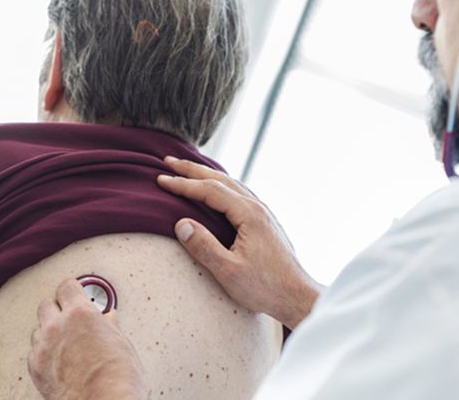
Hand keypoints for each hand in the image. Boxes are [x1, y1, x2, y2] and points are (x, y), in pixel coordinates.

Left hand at [28, 278, 146, 399]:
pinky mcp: (35, 369)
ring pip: (37, 328)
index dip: (73, 289)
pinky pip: (33, 351)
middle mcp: (56, 327)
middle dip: (58, 308)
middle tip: (70, 315)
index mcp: (80, 314)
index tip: (76, 292)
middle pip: (46, 304)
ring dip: (49, 330)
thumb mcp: (122, 344)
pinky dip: (44, 352)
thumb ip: (109, 326)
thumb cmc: (117, 379)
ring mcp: (43, 348)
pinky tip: (58, 358)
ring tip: (65, 340)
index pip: (67, 287)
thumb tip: (108, 320)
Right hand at [157, 157, 322, 328]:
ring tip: (187, 170)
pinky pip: (238, 194)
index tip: (161, 179)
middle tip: (168, 161)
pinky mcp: (264, 223)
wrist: (297, 296)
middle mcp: (257, 208)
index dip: (183, 184)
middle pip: (220, 179)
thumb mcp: (229, 271)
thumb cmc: (266, 287)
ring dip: (207, 175)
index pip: (209, 190)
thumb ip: (204, 246)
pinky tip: (215, 191)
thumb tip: (181, 224)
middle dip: (192, 169)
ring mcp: (263, 214)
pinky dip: (220, 185)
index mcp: (248, 214)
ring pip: (231, 184)